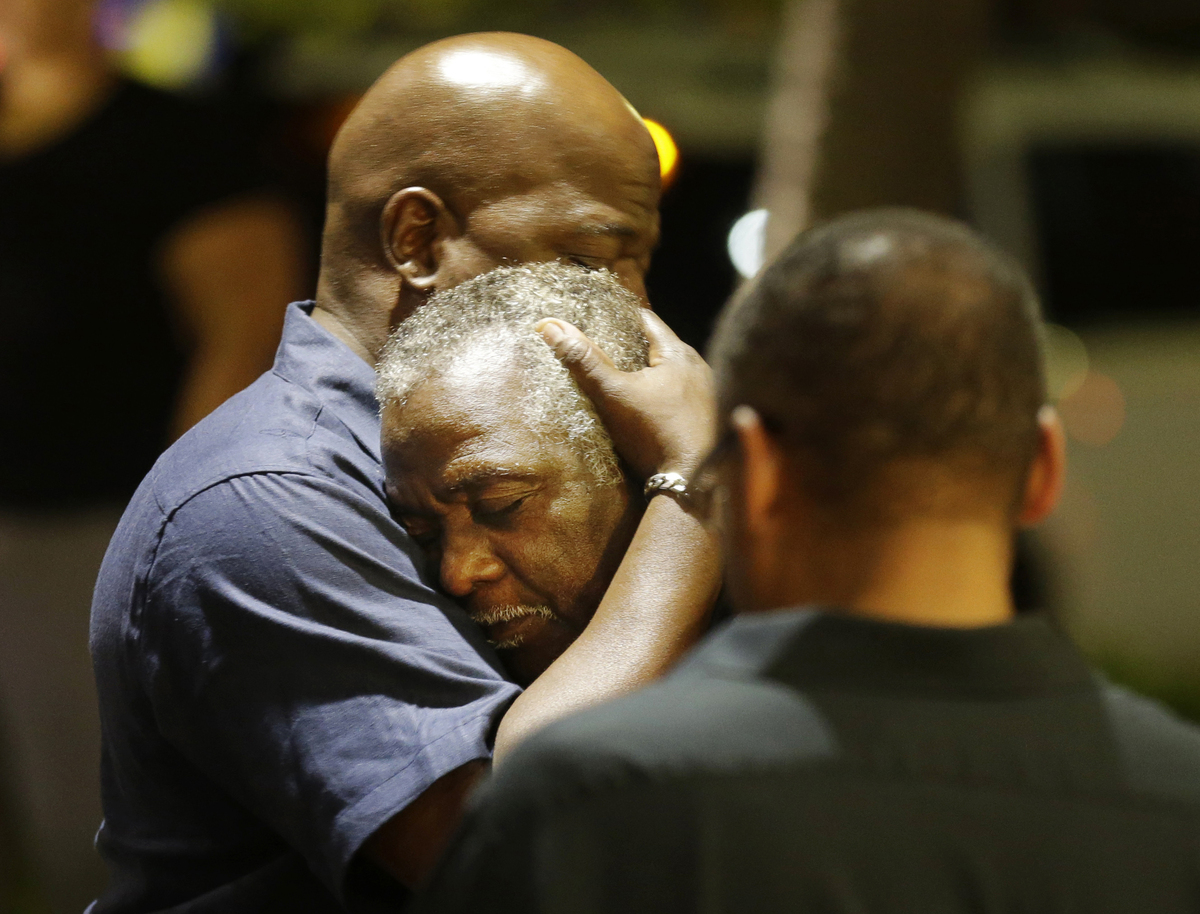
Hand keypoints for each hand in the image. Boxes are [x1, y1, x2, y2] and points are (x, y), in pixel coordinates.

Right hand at [537, 311, 715, 479]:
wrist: (693, 482)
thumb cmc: (656, 432)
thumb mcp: (614, 394)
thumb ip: (584, 361)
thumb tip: (550, 326)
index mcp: (679, 353)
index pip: (645, 320)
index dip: (619, 318)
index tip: (595, 320)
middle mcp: (698, 368)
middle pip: (658, 346)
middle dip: (631, 347)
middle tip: (601, 351)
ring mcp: (706, 394)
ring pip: (669, 372)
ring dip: (647, 373)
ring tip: (620, 379)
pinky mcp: (704, 418)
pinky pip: (678, 395)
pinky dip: (659, 394)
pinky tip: (645, 408)